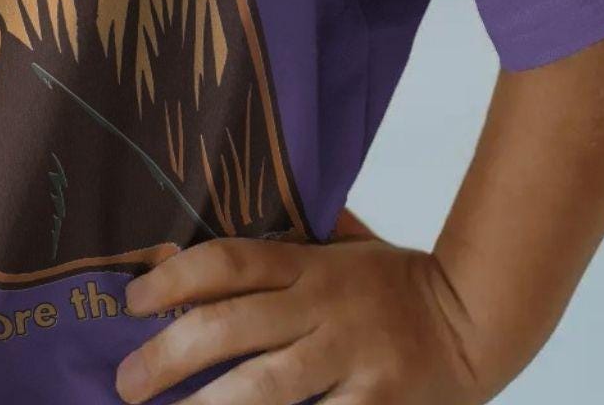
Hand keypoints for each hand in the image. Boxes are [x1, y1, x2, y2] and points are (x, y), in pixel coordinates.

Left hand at [114, 208, 493, 403]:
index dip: (175, 279)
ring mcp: (350, 362)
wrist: (477, 321)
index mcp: (308, 266)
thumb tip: (214, 217)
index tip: (132, 300)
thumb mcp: (344, 242)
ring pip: (266, 388)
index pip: (228, 262)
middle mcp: (322, 310)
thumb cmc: (395, 282)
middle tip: (126, 382)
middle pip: (233, 329)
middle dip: (170, 356)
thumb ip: (291, 232)